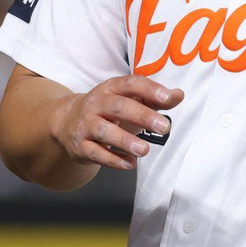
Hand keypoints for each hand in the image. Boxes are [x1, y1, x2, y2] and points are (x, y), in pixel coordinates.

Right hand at [49, 75, 183, 170]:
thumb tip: (178, 95)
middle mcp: (96, 103)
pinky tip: (130, 163)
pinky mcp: (80, 145)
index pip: (131, 83)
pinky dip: (113, 159)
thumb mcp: (130, 101)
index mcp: (111, 88)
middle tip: (165, 127)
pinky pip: (96, 153)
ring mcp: (86, 124)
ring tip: (145, 149)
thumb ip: (155, 99)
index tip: (168, 98)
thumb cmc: (109, 111)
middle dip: (142, 116)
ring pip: (105, 131)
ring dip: (125, 141)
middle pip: (119, 107)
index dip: (150, 89)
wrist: (67, 122)